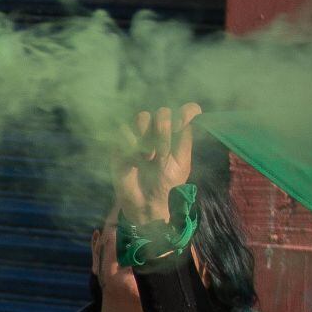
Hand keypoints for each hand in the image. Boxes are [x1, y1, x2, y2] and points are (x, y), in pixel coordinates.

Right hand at [114, 104, 201, 225]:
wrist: (146, 201)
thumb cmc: (166, 183)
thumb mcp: (182, 163)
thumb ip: (185, 140)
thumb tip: (190, 118)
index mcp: (176, 133)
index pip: (186, 110)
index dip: (186, 112)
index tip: (181, 126)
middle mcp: (158, 130)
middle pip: (163, 112)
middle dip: (163, 131)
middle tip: (162, 153)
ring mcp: (139, 134)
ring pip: (142, 116)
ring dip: (147, 135)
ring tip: (148, 157)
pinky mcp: (121, 142)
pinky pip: (123, 129)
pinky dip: (130, 142)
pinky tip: (134, 159)